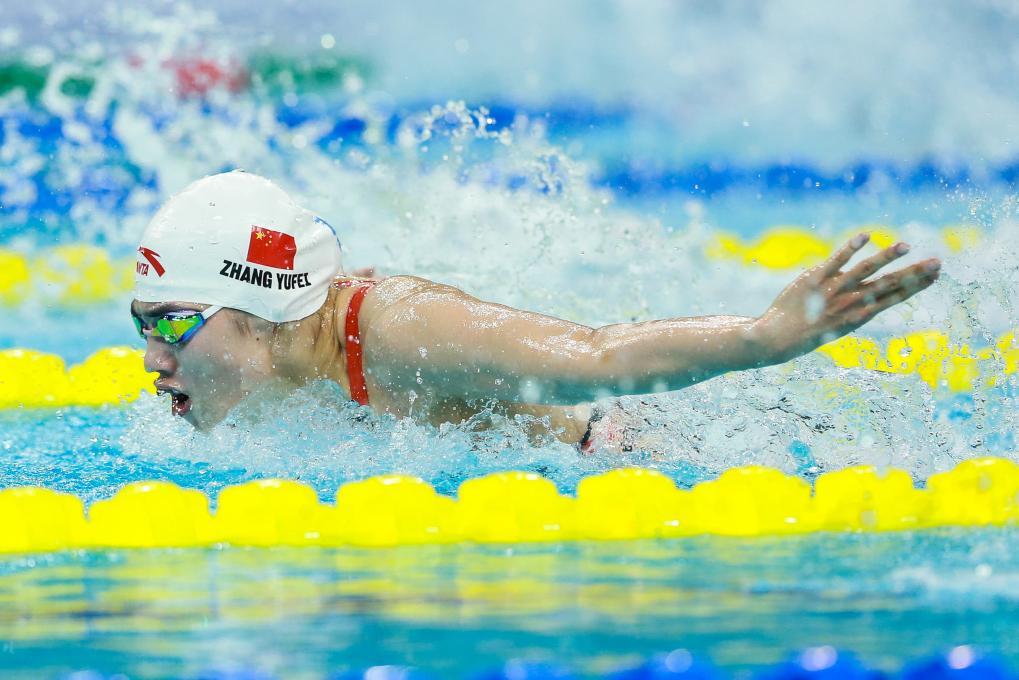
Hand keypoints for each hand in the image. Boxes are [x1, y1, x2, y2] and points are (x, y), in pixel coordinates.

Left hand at [751, 233, 940, 362]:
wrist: (777, 339)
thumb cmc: (806, 333)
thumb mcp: (836, 325)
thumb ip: (852, 305)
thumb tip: (868, 287)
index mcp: (859, 315)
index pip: (894, 297)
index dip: (916, 286)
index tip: (936, 276)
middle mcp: (850, 303)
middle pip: (888, 285)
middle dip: (915, 274)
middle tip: (938, 262)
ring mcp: (833, 290)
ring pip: (865, 271)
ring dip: (886, 257)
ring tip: (905, 246)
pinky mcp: (814, 279)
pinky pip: (835, 261)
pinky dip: (850, 248)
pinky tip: (866, 235)